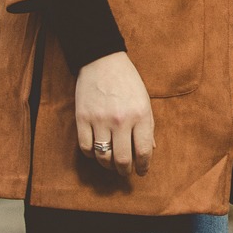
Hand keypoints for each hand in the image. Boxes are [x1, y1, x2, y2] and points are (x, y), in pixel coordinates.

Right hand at [76, 51, 154, 179]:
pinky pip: (86, 147)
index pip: (144, 151)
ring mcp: (100, 119)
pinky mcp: (83, 118)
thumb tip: (149, 151)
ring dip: (108, 164)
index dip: (143, 166)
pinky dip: (92, 154)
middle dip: (125, 170)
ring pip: (103, 157)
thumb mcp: (144, 101)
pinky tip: (97, 151)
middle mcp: (121, 120)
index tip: (142, 171)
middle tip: (125, 171)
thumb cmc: (127, 82)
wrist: (102, 61)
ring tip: (111, 162)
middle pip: (122, 159)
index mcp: (140, 115)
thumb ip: (147, 127)